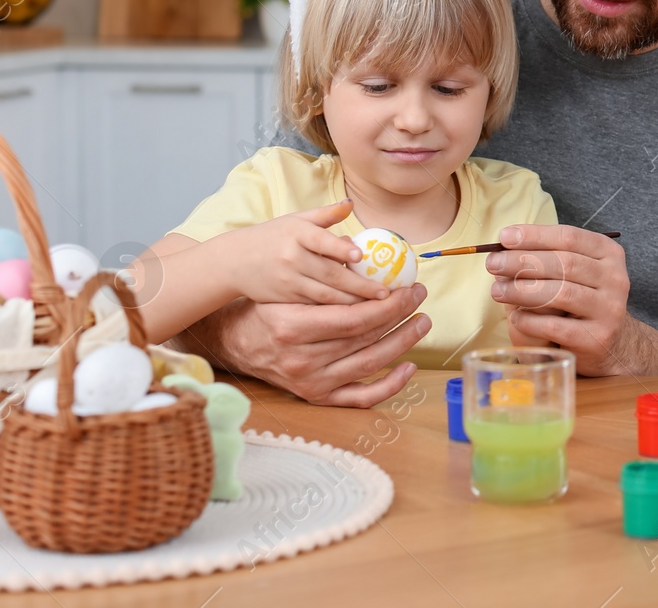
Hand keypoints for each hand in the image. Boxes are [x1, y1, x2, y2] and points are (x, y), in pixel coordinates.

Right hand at [183, 284, 431, 406]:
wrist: (235, 341)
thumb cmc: (267, 307)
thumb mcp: (289, 287)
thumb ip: (326, 278)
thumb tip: (374, 259)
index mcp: (291, 326)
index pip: (354, 317)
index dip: (389, 303)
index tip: (409, 287)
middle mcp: (300, 359)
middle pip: (364, 338)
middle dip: (400, 315)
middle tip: (419, 296)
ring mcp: (309, 382)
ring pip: (368, 363)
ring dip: (402, 343)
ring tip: (422, 322)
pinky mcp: (315, 397)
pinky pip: (359, 398)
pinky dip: (388, 386)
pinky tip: (408, 367)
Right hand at [221, 201, 388, 305]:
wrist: (233, 261)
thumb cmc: (271, 237)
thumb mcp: (295, 220)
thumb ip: (324, 215)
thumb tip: (350, 204)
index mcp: (296, 233)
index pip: (320, 240)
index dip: (339, 248)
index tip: (359, 254)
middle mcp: (291, 257)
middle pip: (329, 273)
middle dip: (359, 285)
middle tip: (386, 292)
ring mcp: (287, 280)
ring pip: (324, 295)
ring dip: (352, 302)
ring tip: (379, 306)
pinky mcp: (285, 298)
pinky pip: (315, 307)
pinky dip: (336, 312)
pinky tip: (356, 316)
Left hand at [484, 225, 632, 375]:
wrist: (610, 341)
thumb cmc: (581, 299)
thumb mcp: (573, 271)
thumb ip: (545, 257)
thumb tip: (502, 250)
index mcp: (608, 253)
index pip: (569, 237)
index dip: (535, 235)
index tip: (504, 237)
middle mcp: (615, 278)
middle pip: (564, 263)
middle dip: (523, 261)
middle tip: (493, 264)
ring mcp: (609, 309)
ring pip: (561, 293)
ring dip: (522, 290)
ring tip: (496, 291)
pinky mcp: (597, 337)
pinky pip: (557, 326)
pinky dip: (531, 320)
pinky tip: (515, 317)